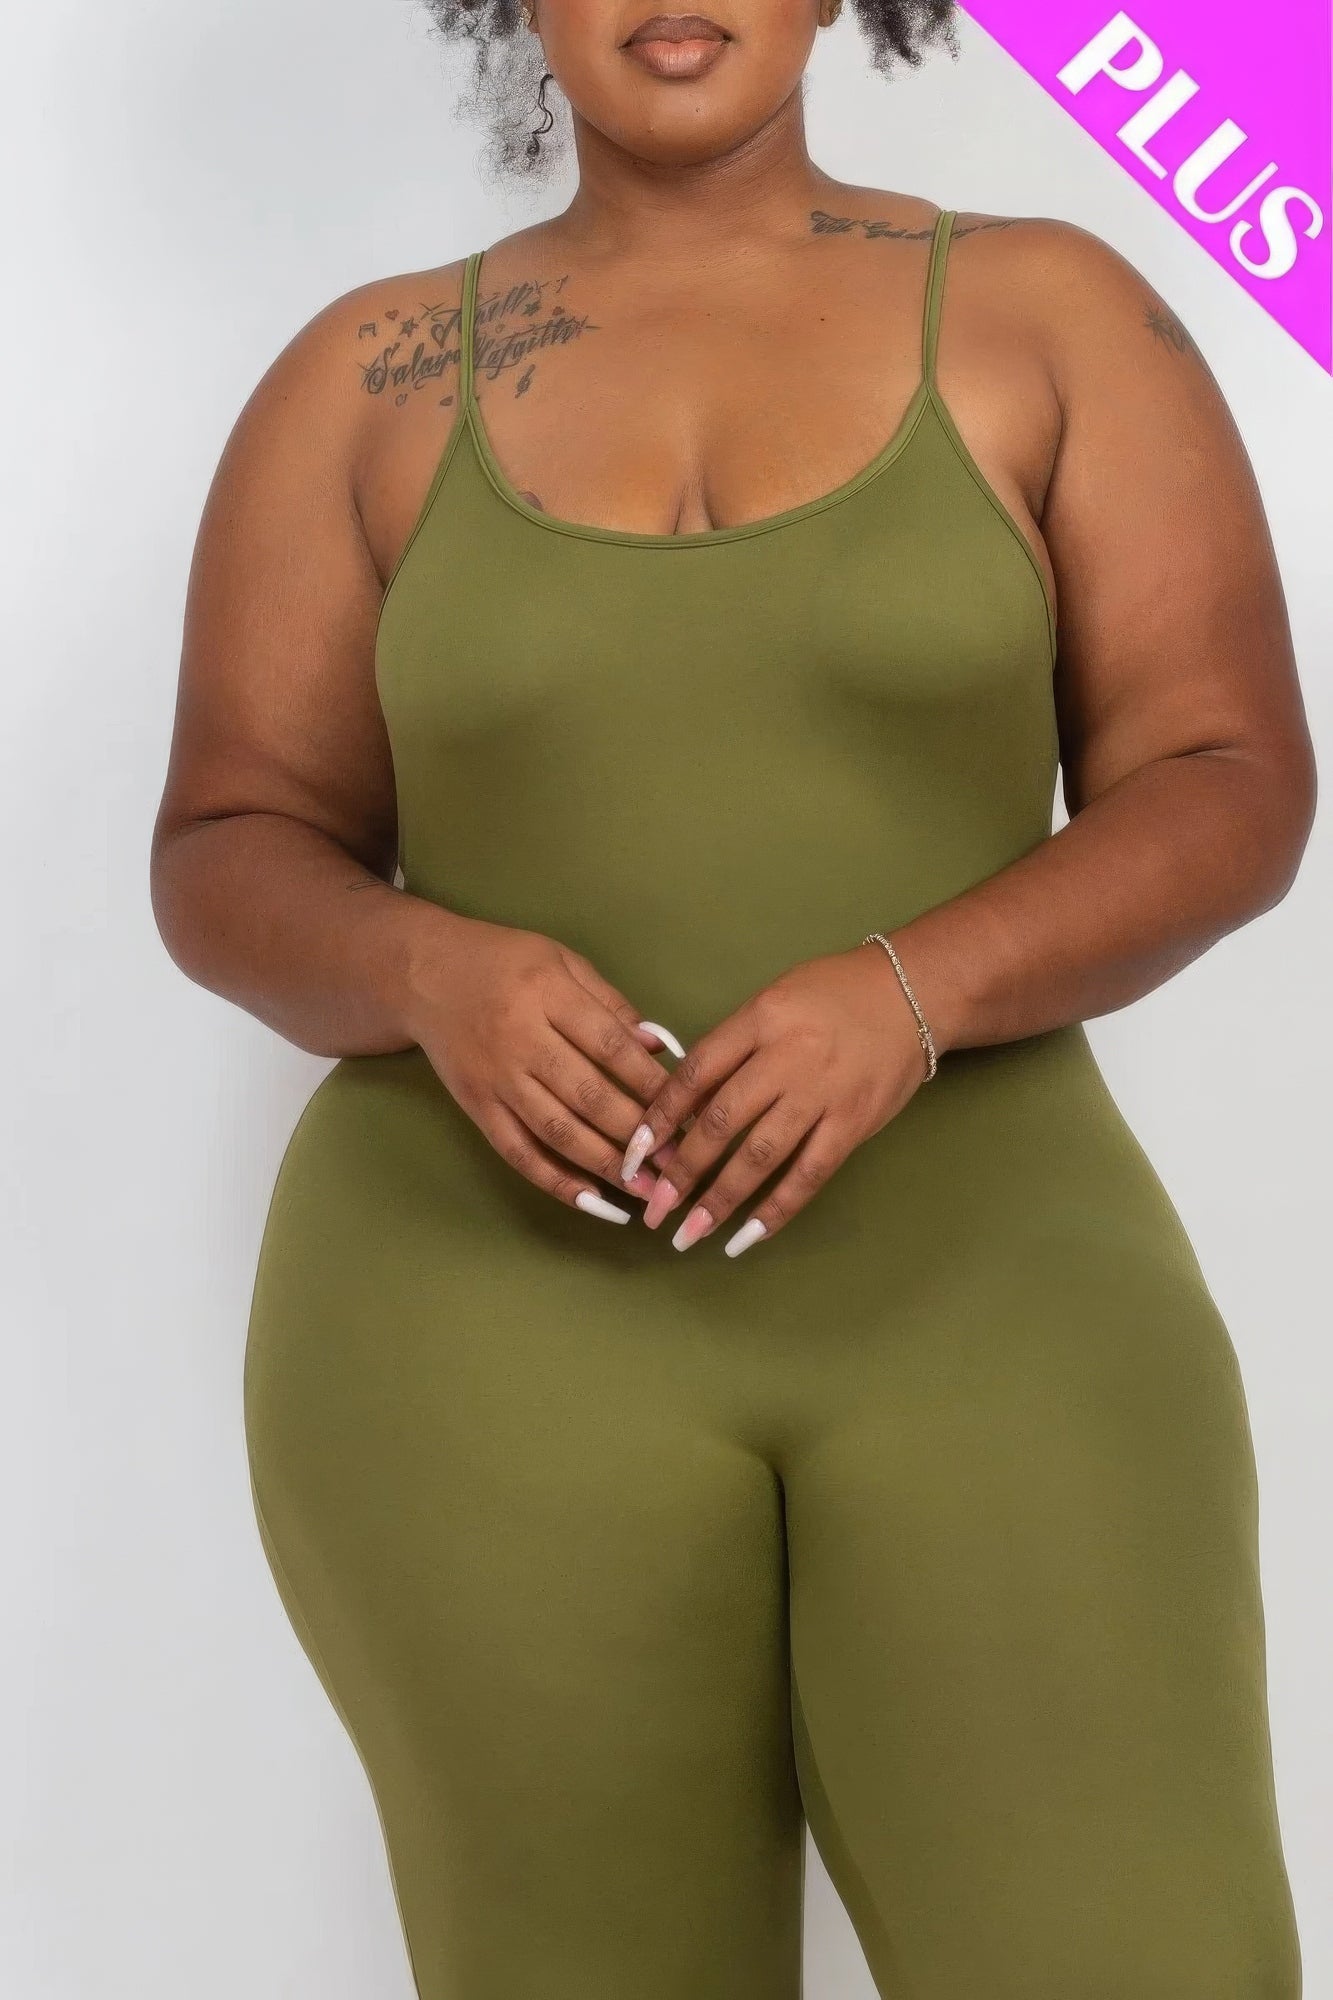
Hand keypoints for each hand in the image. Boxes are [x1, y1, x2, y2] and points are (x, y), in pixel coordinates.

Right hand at [403, 911, 683, 1223]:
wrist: (424, 974)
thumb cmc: (504, 962)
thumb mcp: (561, 961)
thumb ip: (611, 1004)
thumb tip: (660, 1048)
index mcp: (548, 995)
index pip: (611, 1047)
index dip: (652, 1084)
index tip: (689, 1112)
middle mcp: (520, 1039)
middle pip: (588, 1095)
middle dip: (637, 1134)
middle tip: (677, 1162)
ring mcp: (496, 1078)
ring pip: (556, 1131)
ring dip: (605, 1166)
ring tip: (646, 1190)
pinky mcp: (476, 1107)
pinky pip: (518, 1153)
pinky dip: (556, 1182)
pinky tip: (593, 1202)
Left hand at [618, 943, 930, 1254]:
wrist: (911, 991)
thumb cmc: (832, 994)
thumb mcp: (772, 1002)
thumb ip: (732, 1048)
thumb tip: (685, 1107)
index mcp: (760, 1020)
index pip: (696, 1073)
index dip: (660, 1116)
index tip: (632, 1153)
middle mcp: (788, 1057)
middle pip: (722, 1121)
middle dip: (682, 1170)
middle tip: (653, 1208)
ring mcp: (823, 1093)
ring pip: (761, 1155)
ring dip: (721, 1199)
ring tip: (690, 1233)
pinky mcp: (854, 1122)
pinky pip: (810, 1174)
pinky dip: (777, 1209)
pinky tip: (749, 1236)